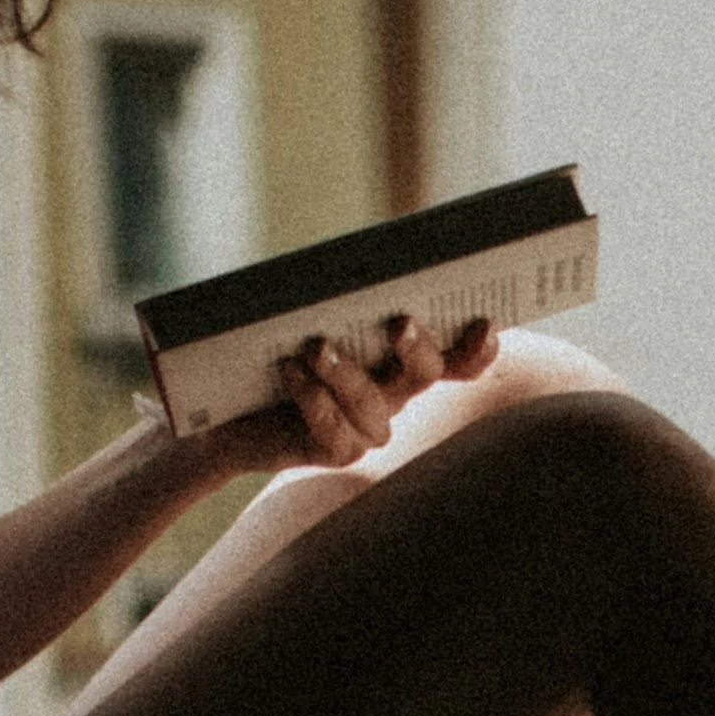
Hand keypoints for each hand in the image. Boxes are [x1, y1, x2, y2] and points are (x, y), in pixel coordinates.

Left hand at [208, 313, 499, 474]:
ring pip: (373, 406)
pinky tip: (292, 371)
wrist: (230, 408)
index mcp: (401, 358)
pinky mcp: (334, 452)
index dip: (476, 348)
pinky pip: (335, 433)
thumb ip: (340, 294)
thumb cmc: (273, 346)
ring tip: (316, 346)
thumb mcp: (307, 312)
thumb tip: (362, 263)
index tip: (484, 323)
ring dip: (347, 374)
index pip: (455, 356)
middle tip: (400, 322)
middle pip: (423, 374)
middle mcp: (395, 395)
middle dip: (417, 349)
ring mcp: (367, 429)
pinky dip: (313, 399)